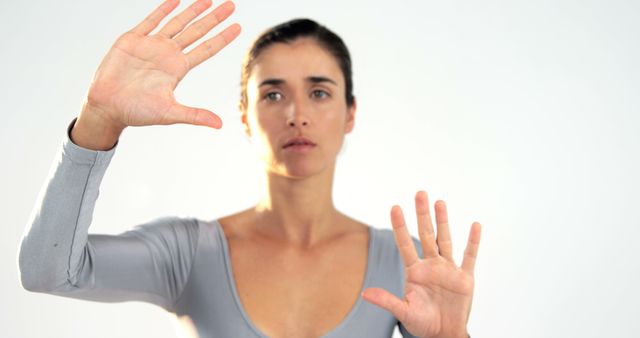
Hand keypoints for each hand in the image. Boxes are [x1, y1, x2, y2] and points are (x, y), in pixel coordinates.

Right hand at [81, 0, 240, 132]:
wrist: (108, 106)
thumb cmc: (137, 112)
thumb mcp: (170, 113)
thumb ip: (195, 115)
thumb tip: (219, 125)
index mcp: (178, 68)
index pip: (207, 49)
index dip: (222, 38)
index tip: (238, 27)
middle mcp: (168, 54)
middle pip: (197, 31)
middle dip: (214, 18)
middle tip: (231, 5)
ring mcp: (151, 45)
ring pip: (177, 23)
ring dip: (192, 10)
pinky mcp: (132, 40)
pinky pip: (150, 21)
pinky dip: (163, 10)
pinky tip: (175, 0)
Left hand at [362, 191, 480, 337]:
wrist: (443, 335)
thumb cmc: (422, 323)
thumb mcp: (404, 312)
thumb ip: (387, 300)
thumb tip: (364, 293)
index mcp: (414, 271)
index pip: (405, 243)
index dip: (400, 226)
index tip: (394, 207)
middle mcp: (431, 265)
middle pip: (426, 234)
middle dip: (422, 215)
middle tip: (420, 193)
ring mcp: (448, 269)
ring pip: (445, 239)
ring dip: (443, 221)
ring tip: (440, 202)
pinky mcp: (465, 278)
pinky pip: (469, 256)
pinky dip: (473, 241)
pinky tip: (475, 225)